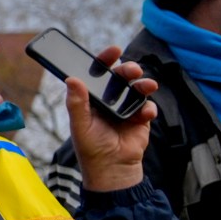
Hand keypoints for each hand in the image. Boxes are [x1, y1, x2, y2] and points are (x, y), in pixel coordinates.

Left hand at [63, 45, 157, 193]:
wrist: (112, 169)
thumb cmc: (92, 148)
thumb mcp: (80, 126)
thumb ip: (77, 104)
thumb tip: (71, 79)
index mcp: (92, 97)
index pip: (98, 73)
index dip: (104, 59)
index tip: (114, 50)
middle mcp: (110, 99)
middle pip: (121, 76)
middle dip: (129, 69)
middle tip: (132, 70)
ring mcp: (127, 106)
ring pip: (138, 87)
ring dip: (144, 84)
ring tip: (146, 86)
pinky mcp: (141, 117)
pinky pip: (149, 106)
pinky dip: (149, 108)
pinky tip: (145, 115)